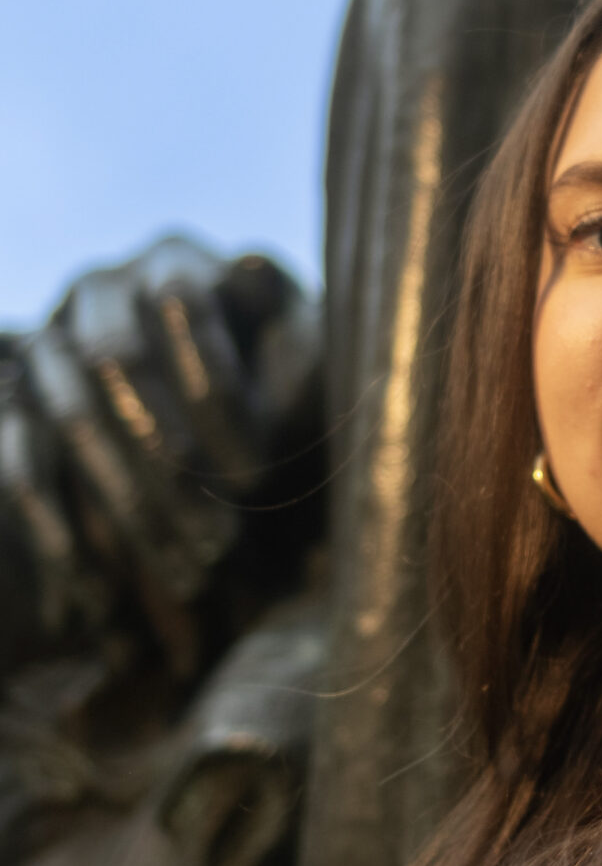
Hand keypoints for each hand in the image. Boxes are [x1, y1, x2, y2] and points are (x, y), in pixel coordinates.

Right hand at [0, 235, 320, 675]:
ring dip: (129, 506)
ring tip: (189, 581)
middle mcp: (100, 292)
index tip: (255, 478)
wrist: (244, 441)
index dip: (214, 391)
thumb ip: (295, 357)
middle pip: (113, 358)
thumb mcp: (309, 373)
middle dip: (168, 460)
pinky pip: (20, 461)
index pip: (180, 305)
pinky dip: (61, 535)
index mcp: (176, 265)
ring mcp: (47, 345)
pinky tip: (100, 600)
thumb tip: (254, 307)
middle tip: (221, 546)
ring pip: (69, 415)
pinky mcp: (15, 406)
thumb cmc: (288, 392)